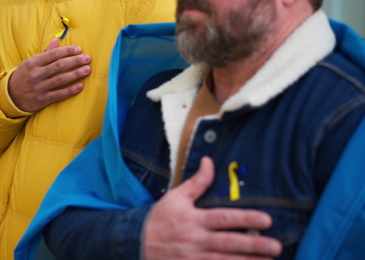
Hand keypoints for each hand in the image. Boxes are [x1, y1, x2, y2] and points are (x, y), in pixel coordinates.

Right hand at [8, 38, 91, 111]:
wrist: (10, 96)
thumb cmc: (24, 76)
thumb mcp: (31, 62)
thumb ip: (45, 52)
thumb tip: (57, 39)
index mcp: (33, 62)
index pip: (53, 54)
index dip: (67, 51)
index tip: (79, 49)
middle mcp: (36, 74)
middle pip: (59, 66)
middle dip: (75, 61)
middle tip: (88, 58)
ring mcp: (40, 87)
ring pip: (61, 79)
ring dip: (76, 74)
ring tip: (87, 70)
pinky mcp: (43, 99)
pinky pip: (59, 94)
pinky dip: (70, 90)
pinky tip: (80, 86)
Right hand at [143, 157, 282, 259]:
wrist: (135, 242)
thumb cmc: (159, 218)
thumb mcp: (176, 197)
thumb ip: (197, 181)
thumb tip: (210, 161)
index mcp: (194, 219)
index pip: (224, 218)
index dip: (245, 219)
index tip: (266, 220)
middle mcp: (195, 240)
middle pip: (229, 243)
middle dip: (254, 245)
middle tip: (276, 246)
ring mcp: (193, 258)